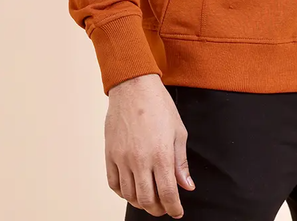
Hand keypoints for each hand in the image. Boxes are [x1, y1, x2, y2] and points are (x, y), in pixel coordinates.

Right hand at [104, 73, 194, 217]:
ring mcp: (122, 159)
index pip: (168, 194)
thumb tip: (187, 186)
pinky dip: (123, 193)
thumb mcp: (178, 132)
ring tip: (150, 199)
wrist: (134, 87)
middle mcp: (140, 160)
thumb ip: (181, 162)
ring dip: (141, 203)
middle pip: (147, 200)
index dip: (174, 208)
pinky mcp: (110, 154)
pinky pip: (114, 184)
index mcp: (161, 155)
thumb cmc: (159, 106)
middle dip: (158, 209)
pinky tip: (132, 190)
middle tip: (164, 207)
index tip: (177, 212)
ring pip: (130, 195)